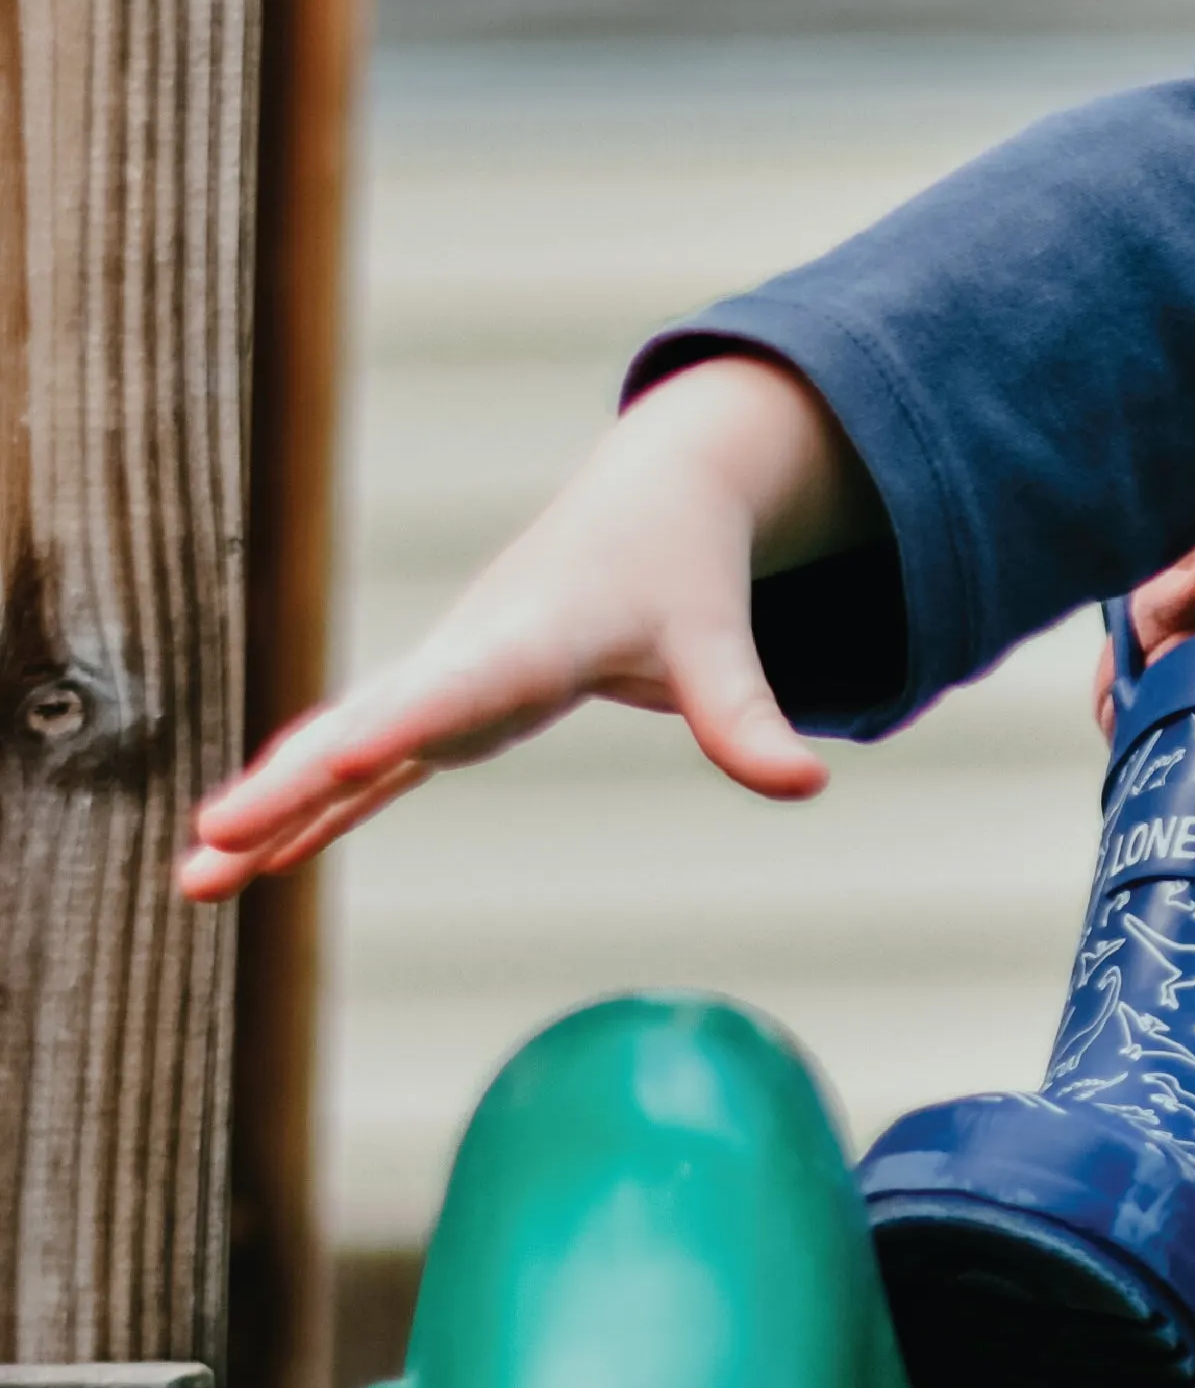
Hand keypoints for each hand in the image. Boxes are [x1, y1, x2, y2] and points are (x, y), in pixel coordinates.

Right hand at [178, 353, 876, 899]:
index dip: (395, 726)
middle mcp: (464, 662)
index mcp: (526, 638)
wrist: (648, 503)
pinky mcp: (450, 711)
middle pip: (364, 727)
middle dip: (287, 784)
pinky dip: (311, 816)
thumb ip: (749, 714)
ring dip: (269, 814)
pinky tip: (248, 864)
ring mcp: (445, 687)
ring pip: (341, 754)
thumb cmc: (680, 568)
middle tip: (210, 838)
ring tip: (193, 885)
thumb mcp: (719, 636)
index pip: (451, 690)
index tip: (335, 761)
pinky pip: (367, 773)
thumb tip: (808, 783)